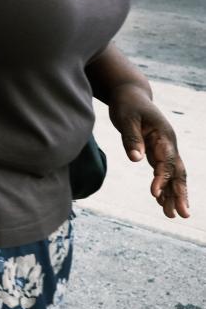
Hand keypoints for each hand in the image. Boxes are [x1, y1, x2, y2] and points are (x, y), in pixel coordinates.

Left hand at [109, 84, 189, 218]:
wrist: (130, 93)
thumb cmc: (127, 103)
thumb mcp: (125, 118)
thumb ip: (131, 138)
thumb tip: (135, 159)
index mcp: (164, 135)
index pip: (167, 161)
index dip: (162, 178)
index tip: (154, 193)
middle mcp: (168, 144)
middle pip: (178, 172)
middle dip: (181, 194)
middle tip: (183, 215)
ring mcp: (164, 148)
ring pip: (173, 175)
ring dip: (174, 194)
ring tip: (173, 215)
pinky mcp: (155, 151)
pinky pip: (163, 172)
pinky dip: (163, 186)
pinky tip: (161, 201)